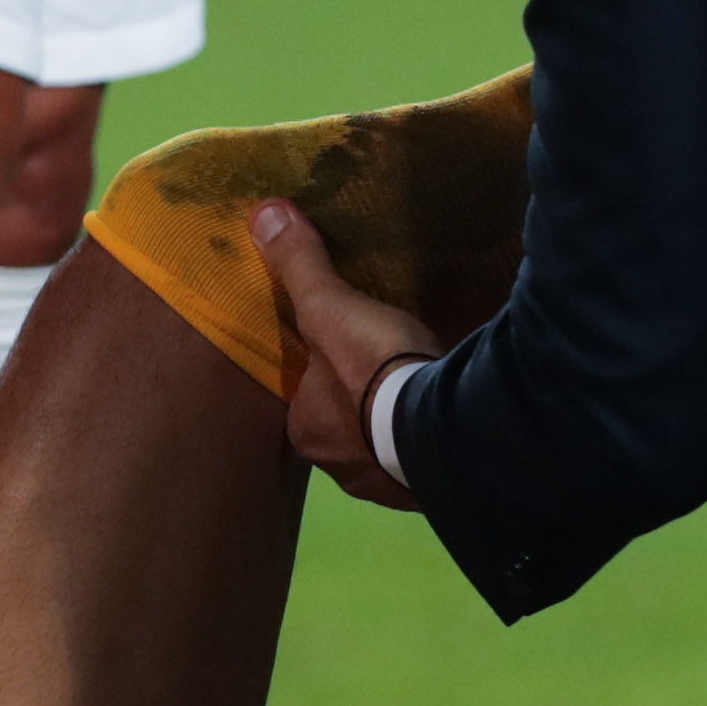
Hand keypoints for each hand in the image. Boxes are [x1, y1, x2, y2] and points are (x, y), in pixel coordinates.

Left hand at [250, 200, 436, 510]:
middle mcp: (336, 466)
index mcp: (304, 429)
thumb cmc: (374, 369)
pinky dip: (426, 442)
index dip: (320, 370)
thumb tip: (261, 213)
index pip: (303, 394)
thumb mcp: (332, 307)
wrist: (446, 430)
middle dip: (359, 403)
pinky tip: (446, 418)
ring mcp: (383, 484)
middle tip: (386, 370)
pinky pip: (418, 461)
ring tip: (420, 391)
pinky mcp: (424, 492)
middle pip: (342, 424)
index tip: (343, 351)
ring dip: (394, 426)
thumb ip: (301, 266)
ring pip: (381, 447)